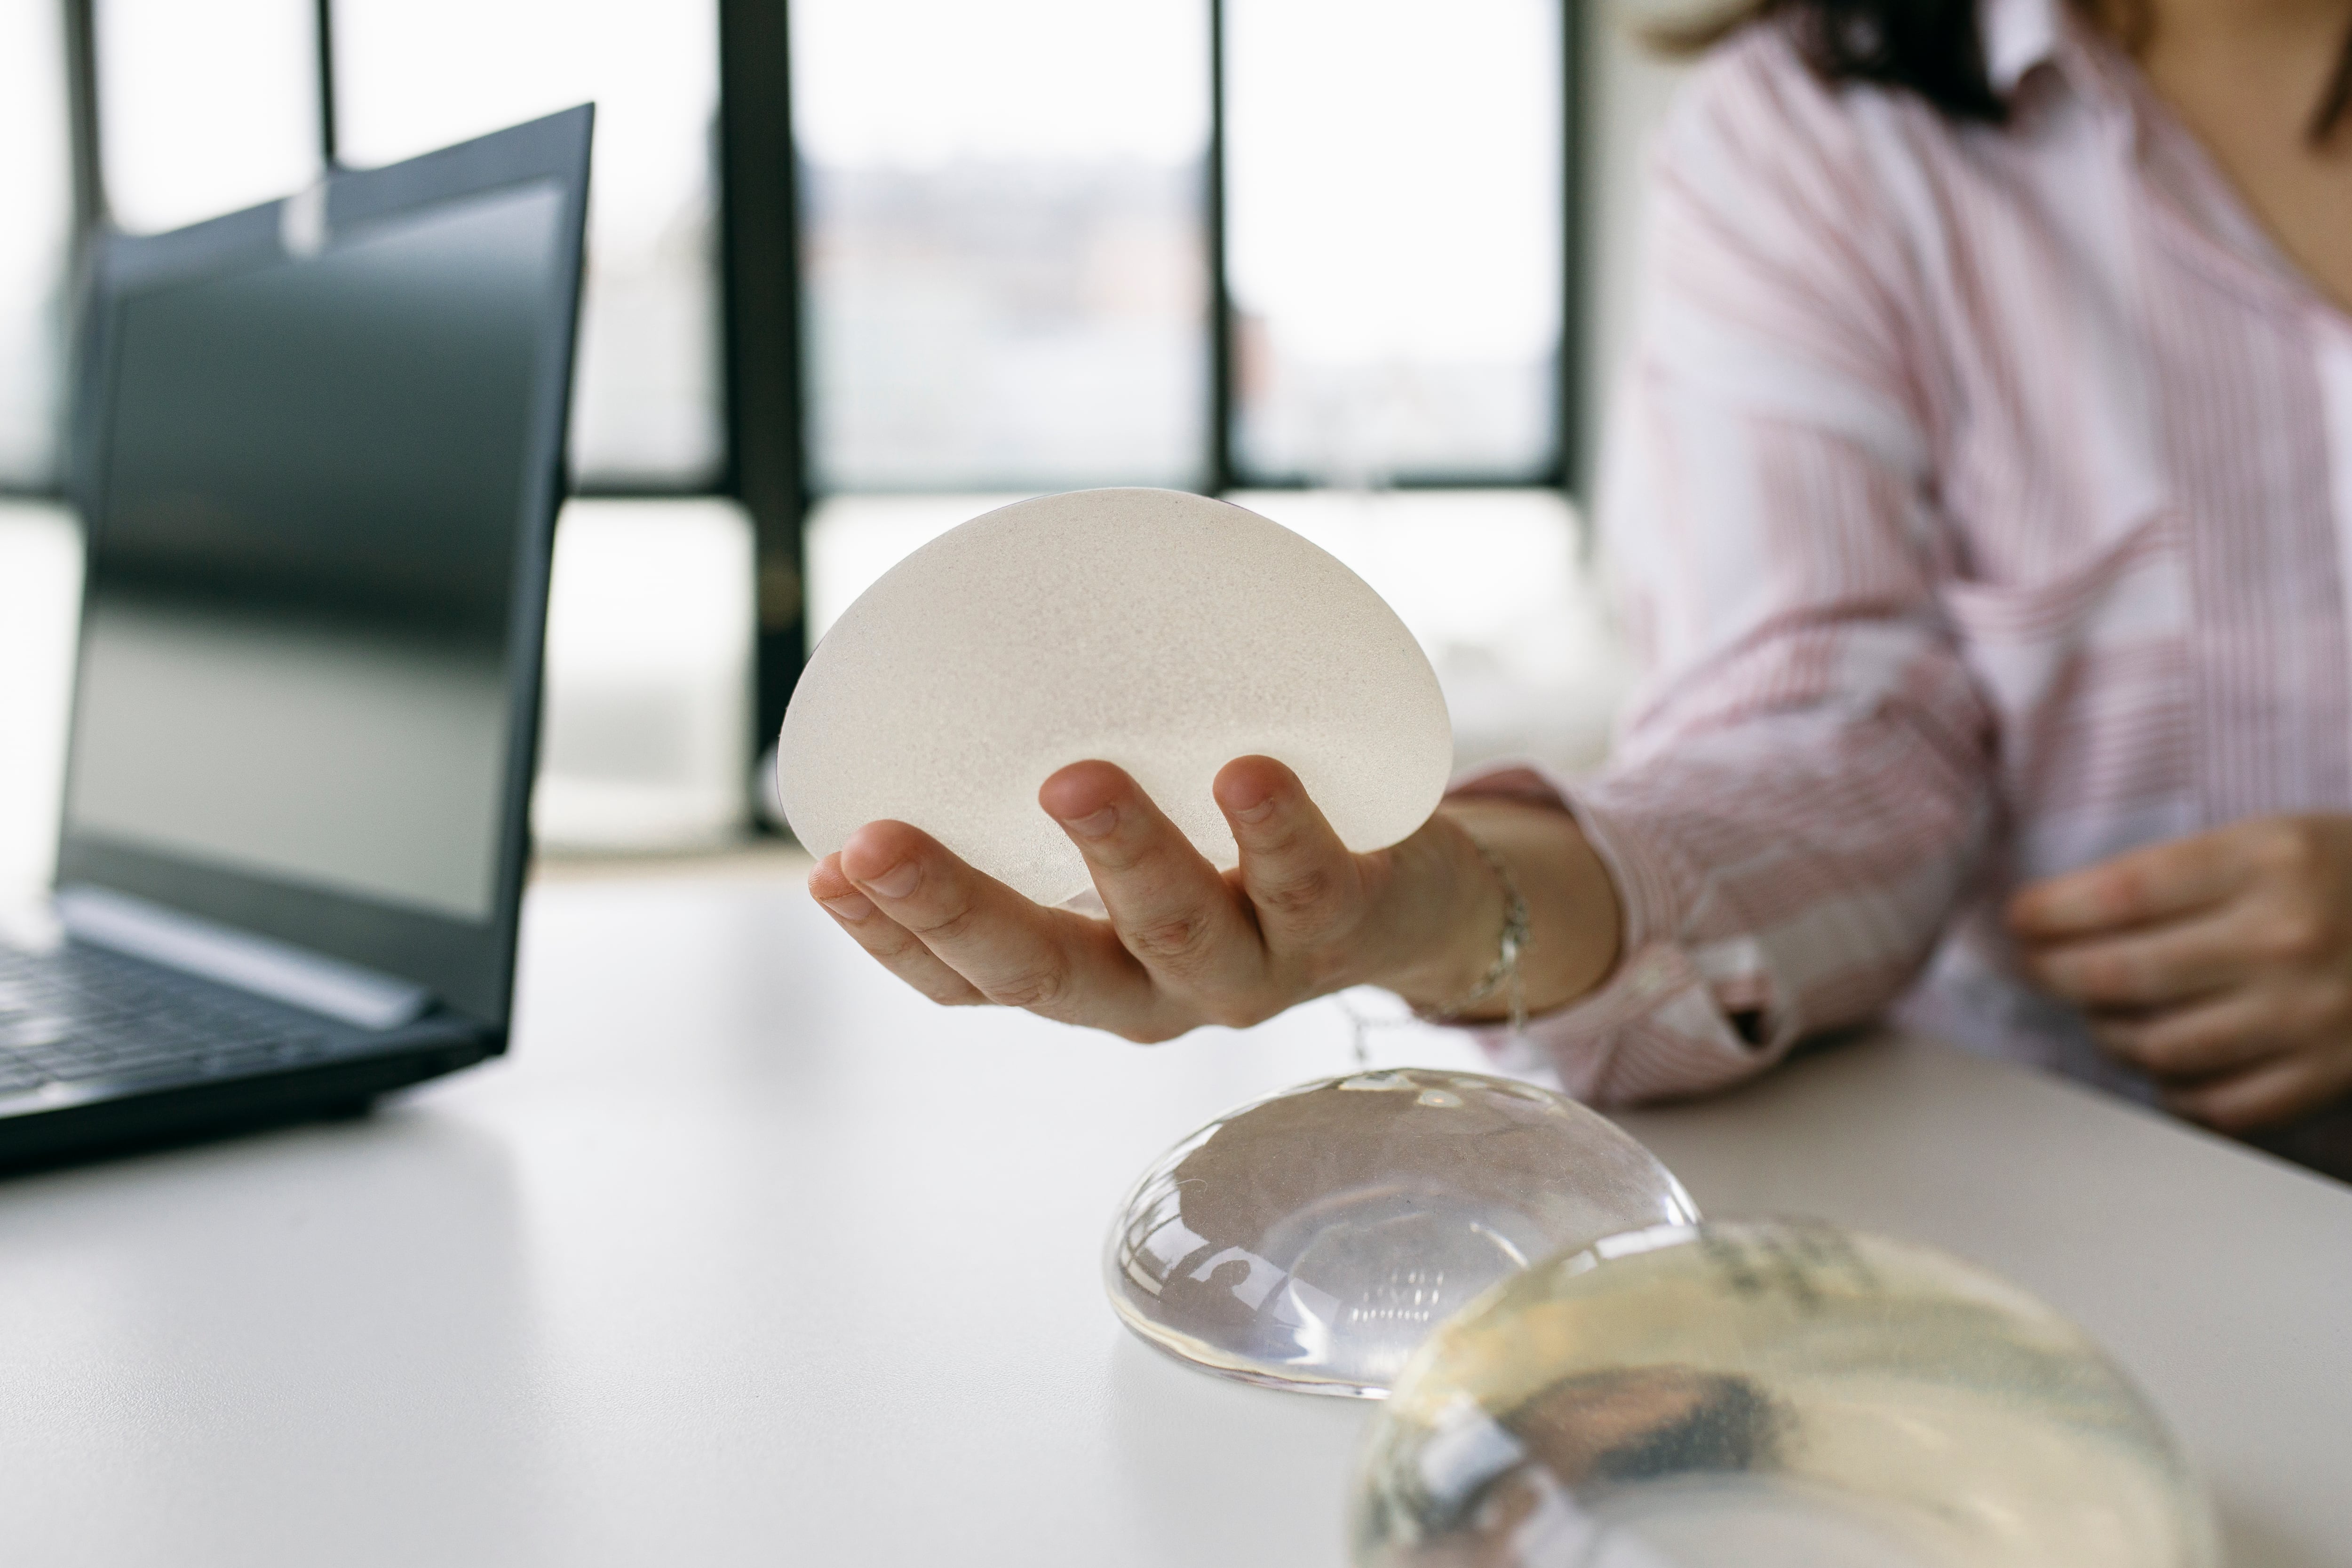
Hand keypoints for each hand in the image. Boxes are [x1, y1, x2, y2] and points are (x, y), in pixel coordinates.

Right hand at [805, 756, 1618, 1042]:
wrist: (1410, 903)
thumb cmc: (1232, 847)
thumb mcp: (1138, 832)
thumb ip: (1053, 782)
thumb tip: (953, 639)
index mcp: (1090, 972)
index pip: (970, 981)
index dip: (893, 937)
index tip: (827, 868)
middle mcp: (1159, 991)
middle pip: (1046, 974)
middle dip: (958, 909)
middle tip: (882, 842)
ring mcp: (1255, 968)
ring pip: (1177, 932)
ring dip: (1122, 854)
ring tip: (1076, 778)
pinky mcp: (1349, 922)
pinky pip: (1308, 878)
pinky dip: (1277, 828)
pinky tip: (1250, 772)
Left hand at [2008, 816, 2351, 1131]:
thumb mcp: (2276, 839)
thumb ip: (2184, 874)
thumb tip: (2071, 915)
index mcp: (2265, 862)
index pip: (2119, 894)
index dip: (2049, 912)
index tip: (2017, 920)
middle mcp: (2282, 938)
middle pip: (2121, 974)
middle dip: (2055, 974)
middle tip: (2035, 968)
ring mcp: (2307, 1014)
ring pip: (2157, 1045)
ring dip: (2109, 1033)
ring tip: (2102, 1014)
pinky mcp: (2328, 1072)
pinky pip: (2217, 1102)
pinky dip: (2174, 1089)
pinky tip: (2166, 1064)